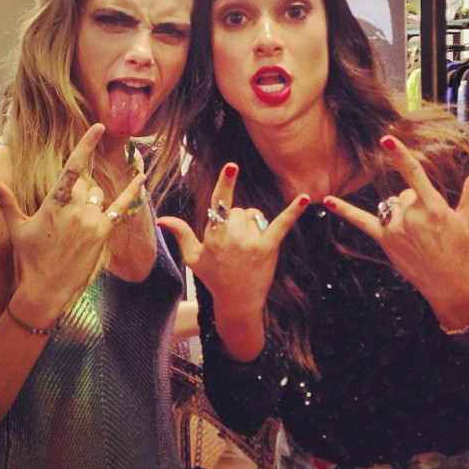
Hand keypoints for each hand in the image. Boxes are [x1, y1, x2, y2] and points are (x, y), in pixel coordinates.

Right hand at [0, 123, 145, 318]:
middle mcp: (75, 209)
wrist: (44, 291)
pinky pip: (120, 208)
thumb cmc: (28, 259)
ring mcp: (91, 222)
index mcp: (53, 204)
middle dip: (75, 195)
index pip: (72, 167)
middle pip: (83, 186)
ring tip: (73, 229)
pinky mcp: (102, 234)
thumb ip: (6, 201)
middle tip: (62, 221)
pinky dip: (132, 192)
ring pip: (96, 197)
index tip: (98, 126)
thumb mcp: (16, 228)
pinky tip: (142, 176)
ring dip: (88, 204)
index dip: (86, 145)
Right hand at [158, 163, 308, 359]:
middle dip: (236, 220)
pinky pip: (282, 224)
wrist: (238, 302)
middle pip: (239, 209)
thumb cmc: (214, 278)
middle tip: (233, 243)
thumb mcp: (193, 257)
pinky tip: (306, 199)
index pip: (219, 204)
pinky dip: (294, 211)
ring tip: (247, 244)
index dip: (225, 183)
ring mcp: (252, 243)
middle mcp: (233, 237)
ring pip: (255, 215)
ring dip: (252, 223)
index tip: (232, 166)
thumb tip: (162, 219)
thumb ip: (181, 234)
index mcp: (214, 236)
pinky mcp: (270, 247)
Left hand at [323, 135, 468, 327]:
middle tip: (431, 225)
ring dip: (401, 211)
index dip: (400, 155)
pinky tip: (327, 201)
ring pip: (392, 204)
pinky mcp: (383, 239)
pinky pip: (361, 221)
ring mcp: (395, 228)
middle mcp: (411, 216)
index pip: (414, 174)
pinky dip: (344, 211)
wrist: (446, 282)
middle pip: (405, 192)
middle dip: (416, 202)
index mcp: (433, 208)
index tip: (386, 138)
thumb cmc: (461, 249)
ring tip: (418, 234)